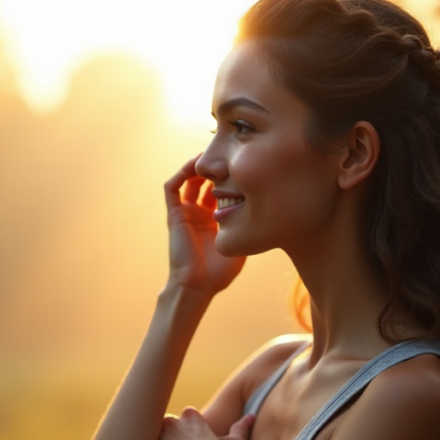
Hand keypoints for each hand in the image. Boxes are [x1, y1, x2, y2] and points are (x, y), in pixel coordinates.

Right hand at [163, 155, 245, 295]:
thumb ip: (248, 228)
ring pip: (187, 181)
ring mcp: (185, 214)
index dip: (229, 178)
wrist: (197, 285)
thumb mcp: (241, 244)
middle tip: (227, 154)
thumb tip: (267, 213)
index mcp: (214, 221)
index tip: (243, 166)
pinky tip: (195, 165)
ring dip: (197, 167)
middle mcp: (199, 215)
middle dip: (215, 169)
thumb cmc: (218, 273)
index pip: (220, 191)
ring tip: (210, 155)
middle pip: (204, 183)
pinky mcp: (174, 215)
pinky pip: (172, 188)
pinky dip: (181, 174)